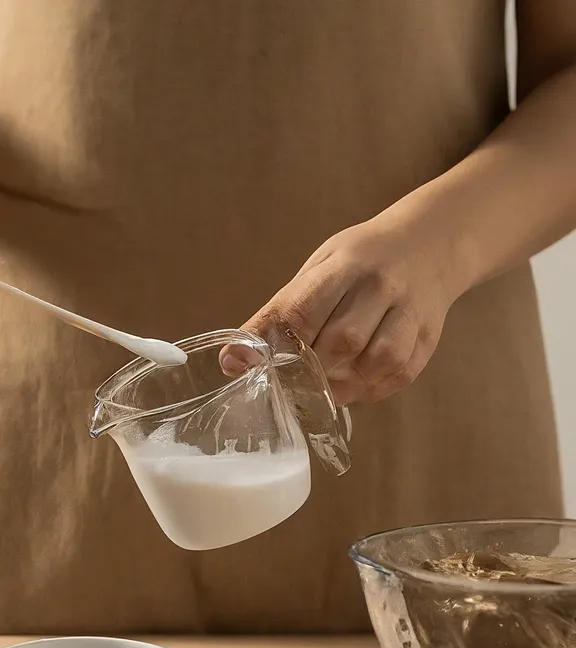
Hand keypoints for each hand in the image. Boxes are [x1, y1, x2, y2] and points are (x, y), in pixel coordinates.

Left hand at [226, 218, 463, 404]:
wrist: (431, 244)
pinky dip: (370, 389)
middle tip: (293, 379)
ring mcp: (410, 313)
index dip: (277, 346)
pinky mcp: (428, 339)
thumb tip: (231, 360)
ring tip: (324, 386)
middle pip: (341, 341)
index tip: (255, 367)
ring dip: (343, 384)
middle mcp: (381, 286)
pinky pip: (398, 375)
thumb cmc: (359, 261)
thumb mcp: (315, 272)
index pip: (304, 310)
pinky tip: (354, 384)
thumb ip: (276, 316)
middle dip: (311, 368)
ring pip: (375, 362)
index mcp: (345, 265)